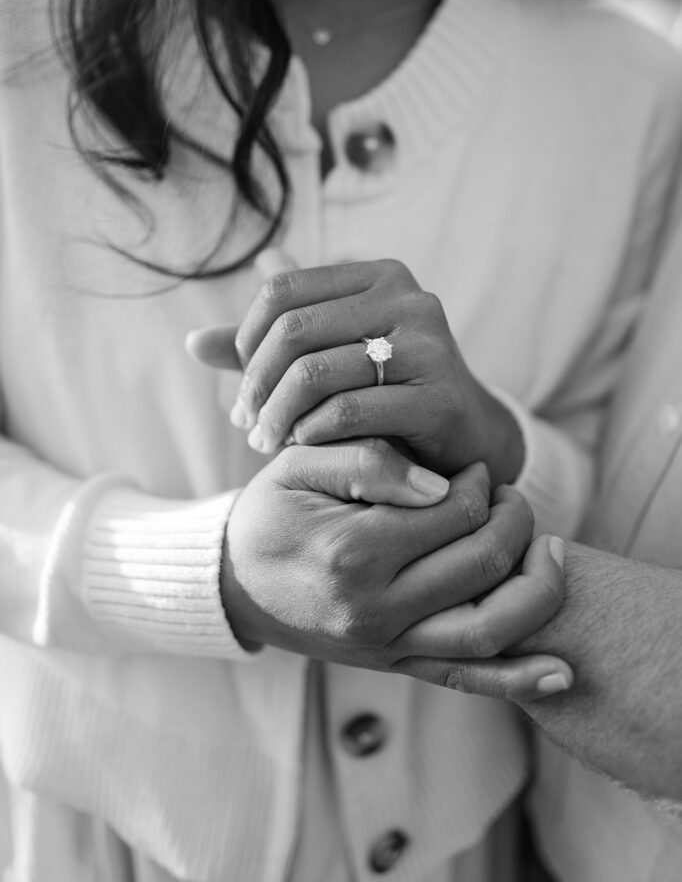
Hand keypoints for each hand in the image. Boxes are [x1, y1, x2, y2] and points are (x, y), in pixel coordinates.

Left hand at [188, 254, 522, 485]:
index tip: (242, 383)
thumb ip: (267, 349)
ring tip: (265, 442)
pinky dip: (311, 432)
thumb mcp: (328, 359)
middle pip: (293, 330)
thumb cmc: (386, 392)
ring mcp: (430, 345)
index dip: (245, 338)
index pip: (281, 290)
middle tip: (246, 422)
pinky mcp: (439, 397)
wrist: (467, 436)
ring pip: (316, 373)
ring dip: (276, 415)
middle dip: (256, 383)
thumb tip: (192, 342)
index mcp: (378, 276)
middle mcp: (409, 298)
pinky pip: (348, 411)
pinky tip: (303, 447)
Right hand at [222, 441, 570, 697]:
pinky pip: (466, 680)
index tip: (474, 472)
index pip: (454, 511)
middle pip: (483, 562)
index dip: (478, 484)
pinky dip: (518, 679)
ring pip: (489, 629)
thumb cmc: (270, 514)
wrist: (234, 582)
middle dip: (515, 520)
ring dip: (538, 587)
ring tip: (549, 549)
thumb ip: (370, 461)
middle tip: (509, 497)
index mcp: (352, 549)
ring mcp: (386, 645)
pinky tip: (561, 672)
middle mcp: (374, 607)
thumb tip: (442, 486)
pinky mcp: (393, 666)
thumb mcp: (300, 465)